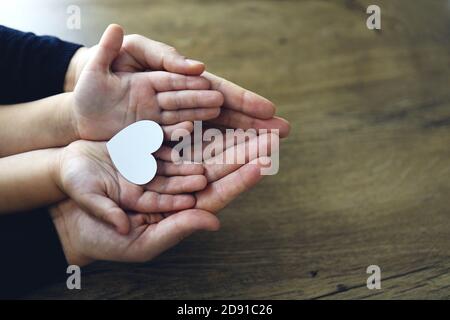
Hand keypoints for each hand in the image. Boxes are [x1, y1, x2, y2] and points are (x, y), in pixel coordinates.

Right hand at [50, 136, 271, 265]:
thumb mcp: (137, 240)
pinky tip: (214, 110)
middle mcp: (178, 189)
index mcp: (180, 211)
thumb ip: (175, 229)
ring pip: (203, 148)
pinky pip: (177, 136)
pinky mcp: (150, 152)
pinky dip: (196, 123)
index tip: (264, 164)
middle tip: (273, 135)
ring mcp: (165, 168)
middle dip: (246, 151)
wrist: (66, 210)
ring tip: (252, 120)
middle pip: (219, 167)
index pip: (219, 194)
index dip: (241, 179)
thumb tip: (214, 221)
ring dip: (228, 133)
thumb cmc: (100, 235)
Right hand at [54, 140, 206, 234]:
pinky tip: (185, 128)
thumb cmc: (75, 195)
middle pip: (172, 182)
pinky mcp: (139, 147)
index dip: (180, 200)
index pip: (165, 205)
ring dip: (184, 155)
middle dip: (189, 176)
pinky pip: (157, 141)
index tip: (196, 195)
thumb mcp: (93, 209)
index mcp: (141, 205)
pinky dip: (169, 135)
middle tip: (205, 172)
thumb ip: (110, 216)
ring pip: (168, 160)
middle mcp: (147, 185)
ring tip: (201, 148)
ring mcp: (144, 165)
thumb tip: (124, 228)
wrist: (60, 169)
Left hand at [66, 25, 289, 137]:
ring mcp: (176, 128)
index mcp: (180, 82)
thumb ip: (162, 57)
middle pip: (226, 116)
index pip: (219, 91)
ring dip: (241, 143)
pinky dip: (214, 158)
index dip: (244, 101)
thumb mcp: (131, 53)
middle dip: (254, 124)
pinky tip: (233, 166)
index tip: (269, 109)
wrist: (80, 102)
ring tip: (268, 151)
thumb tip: (198, 66)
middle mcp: (184, 106)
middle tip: (285, 131)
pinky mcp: (163, 147)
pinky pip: (194, 154)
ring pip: (215, 136)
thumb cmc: (101, 72)